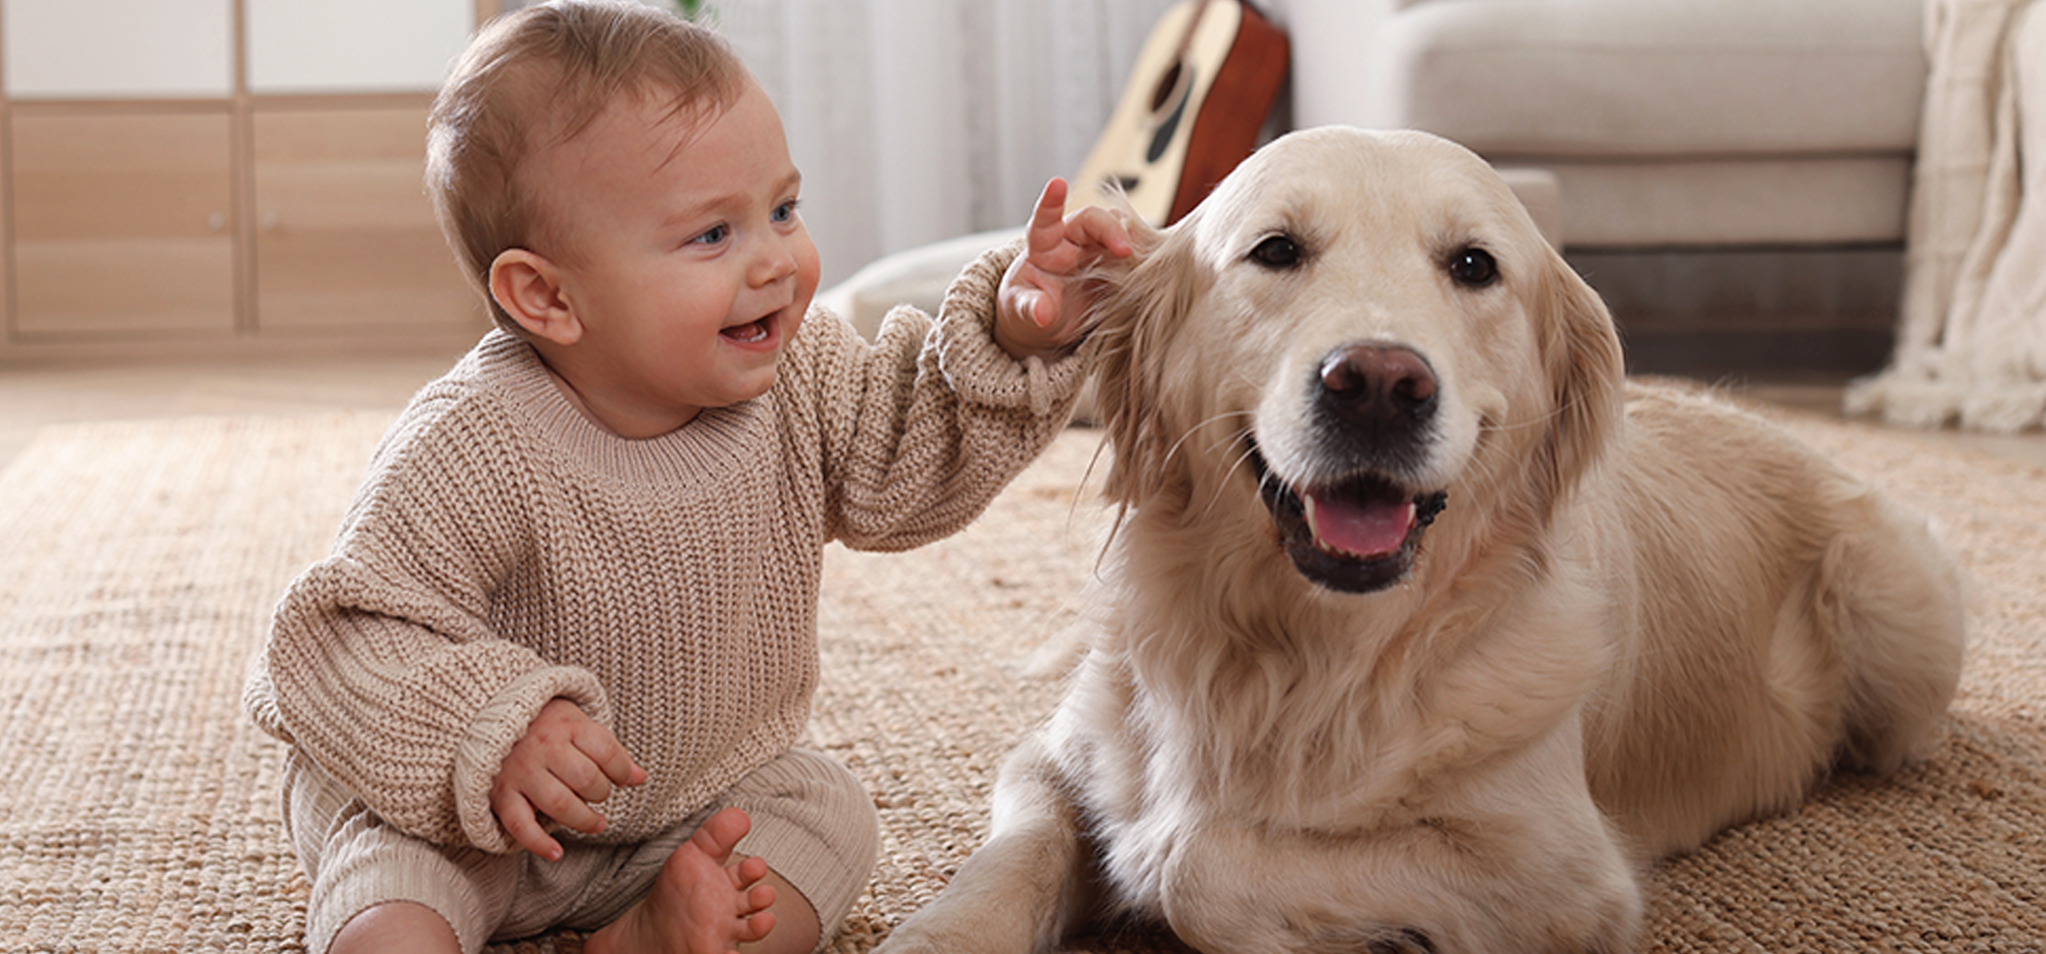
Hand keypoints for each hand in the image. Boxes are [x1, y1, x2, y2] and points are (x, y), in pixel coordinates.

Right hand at [490, 697, 647, 860]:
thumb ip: (609, 751)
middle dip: (601, 794)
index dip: (622, 771)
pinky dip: (539, 843)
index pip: (607, 753)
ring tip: (596, 824)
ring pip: (560, 804)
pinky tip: (556, 853)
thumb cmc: (545, 725)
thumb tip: (640, 778)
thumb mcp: (579, 725)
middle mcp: (543, 748)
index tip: (622, 779)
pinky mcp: (501, 794)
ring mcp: (521, 772)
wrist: (490, 718)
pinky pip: (520, 825)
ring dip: (583, 820)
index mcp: (567, 726)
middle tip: (600, 796)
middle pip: (587, 780)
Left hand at [996, 177, 1134, 360]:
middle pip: (1094, 220)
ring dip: (1133, 241)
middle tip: (1125, 250)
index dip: (1051, 202)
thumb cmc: (1029, 307)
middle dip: (1111, 229)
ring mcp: (1098, 250)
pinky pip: (1136, 253)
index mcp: (1044, 246)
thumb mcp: (1021, 311)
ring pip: (1120, 231)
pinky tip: (1150, 271)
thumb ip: (1030, 308)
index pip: (1045, 219)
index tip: (1057, 184)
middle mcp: (1073, 240)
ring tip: (1139, 262)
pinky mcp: (1117, 264)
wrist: (1049, 323)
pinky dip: (1144, 258)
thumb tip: (1042, 313)